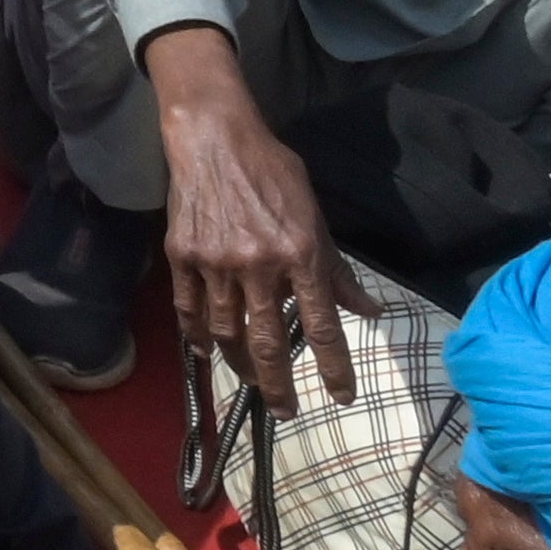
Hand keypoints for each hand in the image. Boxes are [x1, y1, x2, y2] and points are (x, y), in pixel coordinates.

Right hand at [154, 57, 361, 411]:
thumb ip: (337, 270)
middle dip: (278, 384)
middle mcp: (258, 265)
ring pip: (226, 332)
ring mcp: (215, 262)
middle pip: (267, 342)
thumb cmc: (273, 173)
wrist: (213, 138)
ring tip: (251, 379)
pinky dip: (197, 335)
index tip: (341, 397)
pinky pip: (189, 309)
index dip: (334, 367)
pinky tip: (206, 350)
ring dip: (240, 363)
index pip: (321, 326)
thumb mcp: (315, 217)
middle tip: (286, 411)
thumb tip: (369, 311)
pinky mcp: (182, 256)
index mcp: (300, 254)